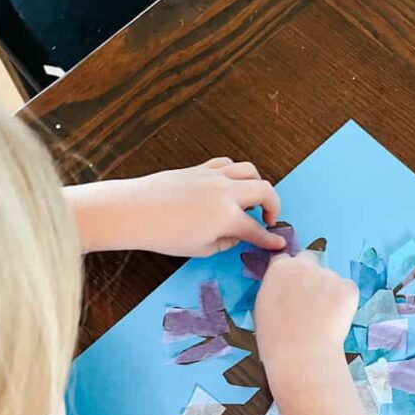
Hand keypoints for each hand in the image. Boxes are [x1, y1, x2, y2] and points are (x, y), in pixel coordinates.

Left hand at [66, 158, 284, 256]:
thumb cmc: (164, 235)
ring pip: (249, 170)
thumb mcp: (200, 249)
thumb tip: (235, 235)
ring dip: (257, 185)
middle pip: (264, 191)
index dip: (270, 240)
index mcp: (228, 216)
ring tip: (250, 200)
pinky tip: (229, 186)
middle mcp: (226, 192)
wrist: (135, 210)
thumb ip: (225, 242)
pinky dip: (236, 174)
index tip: (279, 243)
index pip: (257, 230)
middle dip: (273, 206)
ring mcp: (214, 176)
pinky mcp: (200, 168)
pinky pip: (227, 165)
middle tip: (268, 220)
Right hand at [255, 252, 357, 367]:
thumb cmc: (275, 339)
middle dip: (309, 274)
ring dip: (327, 292)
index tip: (292, 287)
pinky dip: (344, 303)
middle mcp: (304, 265)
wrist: (301, 356)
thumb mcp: (262, 306)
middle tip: (310, 300)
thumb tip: (284, 287)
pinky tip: (333, 321)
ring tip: (321, 320)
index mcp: (280, 268)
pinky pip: (347, 290)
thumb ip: (275, 288)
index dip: (289, 274)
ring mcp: (328, 275)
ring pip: (330, 278)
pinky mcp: (348, 288)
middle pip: (309, 260)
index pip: (285, 259)